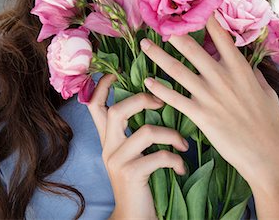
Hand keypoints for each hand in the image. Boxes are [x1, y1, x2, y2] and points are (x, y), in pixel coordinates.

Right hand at [87, 73, 188, 219]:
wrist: (133, 217)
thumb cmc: (139, 182)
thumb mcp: (131, 154)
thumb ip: (134, 132)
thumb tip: (156, 101)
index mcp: (108, 139)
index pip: (95, 106)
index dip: (102, 87)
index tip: (116, 72)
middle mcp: (109, 147)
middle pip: (117, 111)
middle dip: (142, 99)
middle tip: (162, 102)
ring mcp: (118, 161)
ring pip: (145, 131)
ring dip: (170, 135)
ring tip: (183, 144)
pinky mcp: (132, 174)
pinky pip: (159, 156)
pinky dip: (175, 159)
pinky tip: (181, 166)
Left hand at [140, 15, 278, 191]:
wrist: (268, 154)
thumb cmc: (270, 122)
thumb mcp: (264, 89)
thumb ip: (251, 72)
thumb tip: (244, 62)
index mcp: (239, 67)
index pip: (220, 35)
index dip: (204, 18)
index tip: (191, 7)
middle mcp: (221, 76)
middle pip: (190, 47)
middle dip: (172, 33)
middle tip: (157, 23)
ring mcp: (208, 95)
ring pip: (176, 69)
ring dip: (157, 55)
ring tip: (144, 45)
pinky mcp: (200, 114)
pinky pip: (174, 98)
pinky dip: (159, 88)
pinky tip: (146, 81)